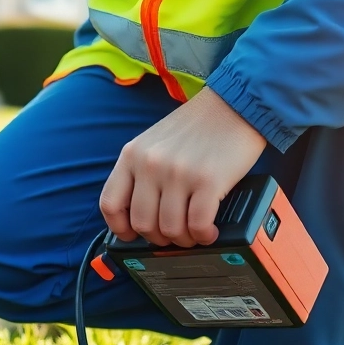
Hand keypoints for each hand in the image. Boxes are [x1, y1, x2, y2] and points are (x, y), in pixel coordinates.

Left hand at [100, 88, 267, 246]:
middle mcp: (150, 164)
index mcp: (131, 155)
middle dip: (158, 238)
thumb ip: (141, 172)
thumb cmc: (196, 127)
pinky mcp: (207, 181)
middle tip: (172, 235)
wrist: (233, 105)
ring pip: (170, 229)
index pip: (110, 203)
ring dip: (184, 240)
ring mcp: (178, 173)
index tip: (131, 235)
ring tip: (193, 234)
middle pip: (142, 223)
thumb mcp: (154, 143)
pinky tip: (209, 232)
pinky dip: (204, 235)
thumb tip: (141, 216)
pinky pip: (198, 225)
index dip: (120, 228)